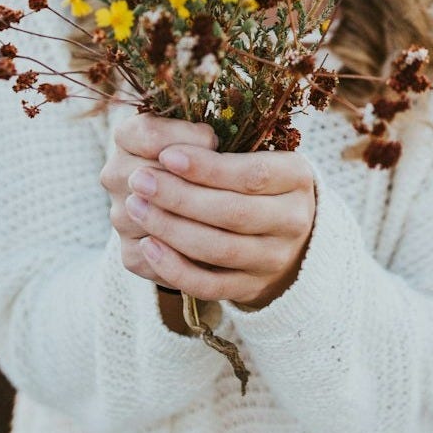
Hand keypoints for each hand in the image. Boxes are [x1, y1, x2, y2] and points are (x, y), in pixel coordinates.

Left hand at [105, 116, 316, 308]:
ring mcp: (274, 258)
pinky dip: (175, 268)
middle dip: (180, 196)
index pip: (252, 174)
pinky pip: (210, 285)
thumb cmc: (255, 177)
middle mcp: (294, 219)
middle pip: (233, 212)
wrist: (284, 231)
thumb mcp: (254, 151)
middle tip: (140, 179)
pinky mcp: (252, 287)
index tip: (167, 155)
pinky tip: (148, 245)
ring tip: (136, 205)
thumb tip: (168, 146)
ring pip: (219, 249)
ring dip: (171, 228)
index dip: (207, 167)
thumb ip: (220, 145)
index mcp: (297, 176)